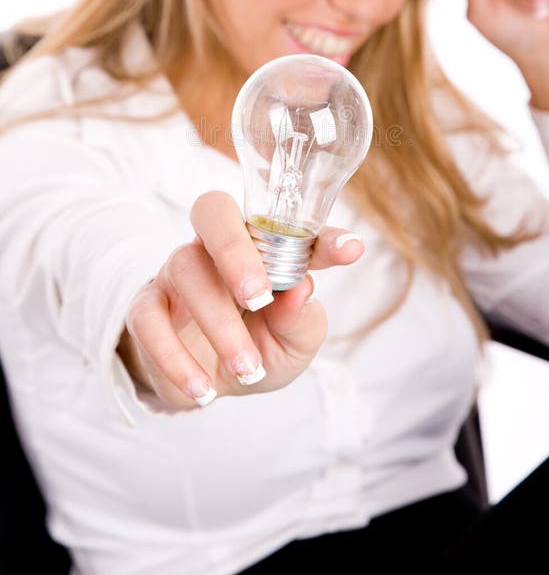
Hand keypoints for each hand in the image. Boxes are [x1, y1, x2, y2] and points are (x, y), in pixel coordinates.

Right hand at [118, 191, 363, 408]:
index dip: (320, 234)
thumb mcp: (293, 344)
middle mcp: (216, 246)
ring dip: (218, 323)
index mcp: (262, 246)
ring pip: (187, 270)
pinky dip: (174, 356)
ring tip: (247, 368)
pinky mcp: (147, 306)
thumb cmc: (257, 347)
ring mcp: (177, 271)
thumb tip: (302, 290)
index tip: (349, 251)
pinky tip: (203, 387)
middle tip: (259, 297)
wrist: (205, 383)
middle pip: (213, 212)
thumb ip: (301, 319)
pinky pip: (148, 317)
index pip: (287, 224)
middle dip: (235, 250)